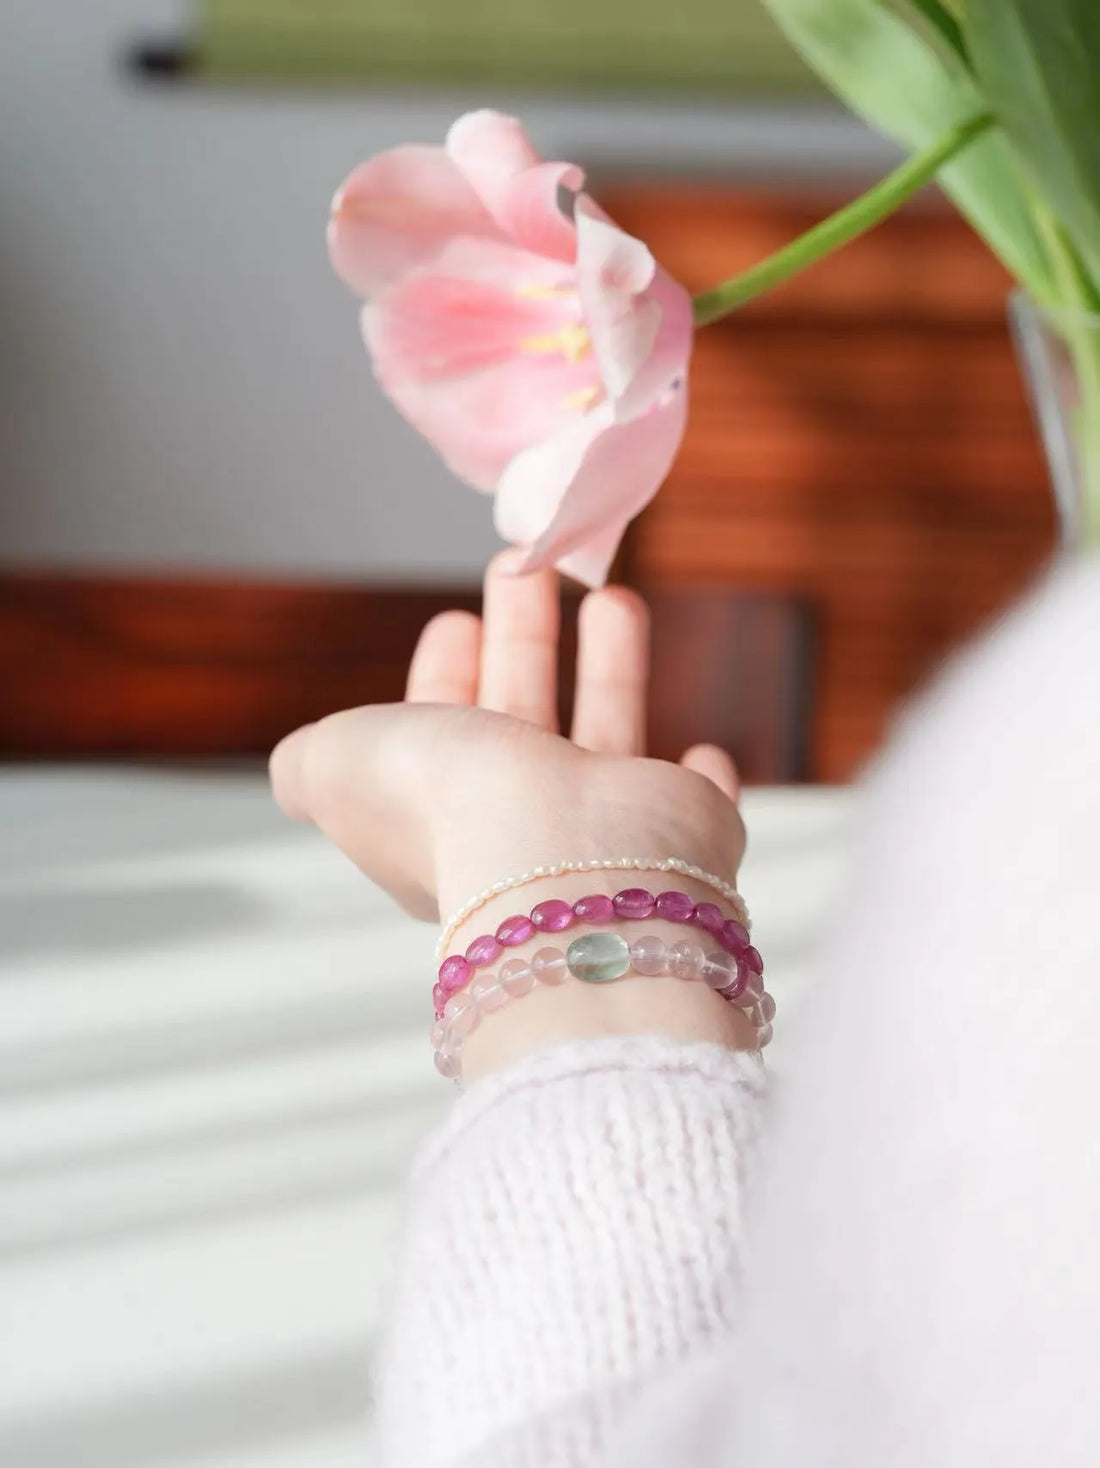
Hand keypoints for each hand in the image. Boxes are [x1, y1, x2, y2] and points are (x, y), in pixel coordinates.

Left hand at [270, 554, 752, 1072]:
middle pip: (522, 714)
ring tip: (612, 593)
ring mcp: (608, 833)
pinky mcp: (683, 833)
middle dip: (522, 638)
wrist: (566, 861)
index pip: (442, 730)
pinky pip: (693, 802)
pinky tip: (702, 749)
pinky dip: (700, 778)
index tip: (457, 620)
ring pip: (607, 734)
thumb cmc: (449, 802)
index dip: (445, 672)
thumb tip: (294, 769)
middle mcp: (521, 825)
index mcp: (440, 808)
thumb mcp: (337, 766)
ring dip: (608, 666)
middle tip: (529, 566)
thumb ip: (306, 762)